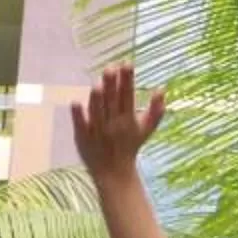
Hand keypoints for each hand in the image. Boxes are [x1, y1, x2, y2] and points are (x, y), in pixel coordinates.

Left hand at [71, 63, 166, 181]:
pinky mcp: (83, 137)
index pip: (128, 95)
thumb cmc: (130, 146)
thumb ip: (156, 110)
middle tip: (110, 68)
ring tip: (98, 84)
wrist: (115, 173)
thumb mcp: (146, 130)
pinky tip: (75, 102)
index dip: (127, 79)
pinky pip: (81, 125)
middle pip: (112, 101)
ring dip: (97, 99)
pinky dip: (78, 115)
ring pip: (97, 112)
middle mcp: (113, 124)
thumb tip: (162, 89)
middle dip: (112, 85)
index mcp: (128, 120)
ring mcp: (97, 131)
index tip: (127, 63)